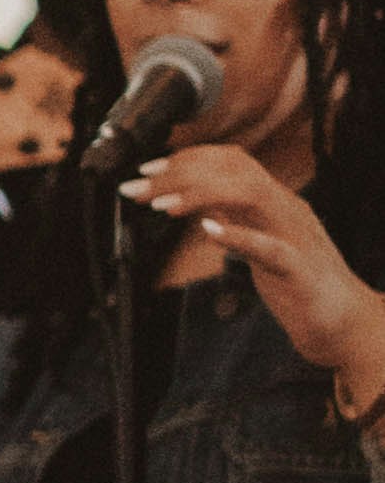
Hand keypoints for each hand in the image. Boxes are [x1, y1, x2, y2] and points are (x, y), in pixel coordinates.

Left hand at [131, 137, 384, 410]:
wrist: (345, 324)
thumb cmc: (300, 285)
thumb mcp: (259, 244)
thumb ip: (235, 220)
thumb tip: (201, 202)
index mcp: (274, 203)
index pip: (231, 162)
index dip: (187, 159)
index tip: (147, 170)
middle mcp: (285, 210)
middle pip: (234, 170)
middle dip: (181, 172)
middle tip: (138, 186)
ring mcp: (294, 236)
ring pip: (250, 195)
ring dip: (200, 194)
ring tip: (162, 206)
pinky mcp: (299, 271)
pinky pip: (270, 247)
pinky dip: (238, 236)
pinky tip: (208, 233)